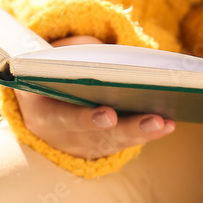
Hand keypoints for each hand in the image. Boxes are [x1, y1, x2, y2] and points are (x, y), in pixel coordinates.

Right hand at [14, 36, 175, 159]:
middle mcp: (54, 132)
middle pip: (93, 136)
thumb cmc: (50, 66)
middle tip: (153, 120)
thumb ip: (78, 55)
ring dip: (140, 133)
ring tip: (166, 122)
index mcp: (37, 106)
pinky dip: (142, 135)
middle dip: (126, 128)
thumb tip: (117, 61)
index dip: (85, 118)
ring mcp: (73, 144)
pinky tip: (166, 124)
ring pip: (109, 143)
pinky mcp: (90, 147)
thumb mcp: (55, 54)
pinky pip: (118, 144)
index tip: (110, 115)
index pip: (60, 116)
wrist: (36, 90)